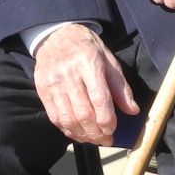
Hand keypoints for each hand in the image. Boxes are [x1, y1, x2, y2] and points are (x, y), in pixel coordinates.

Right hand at [32, 25, 135, 144]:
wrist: (56, 34)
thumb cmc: (86, 47)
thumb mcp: (108, 60)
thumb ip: (120, 86)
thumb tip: (132, 110)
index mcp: (89, 63)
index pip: (99, 99)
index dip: (108, 120)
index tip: (113, 130)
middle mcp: (69, 74)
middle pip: (83, 113)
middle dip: (97, 133)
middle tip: (106, 140)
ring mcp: (53, 83)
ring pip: (68, 118)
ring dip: (82, 135)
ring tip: (93, 140)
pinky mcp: (42, 90)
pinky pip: (55, 117)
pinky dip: (67, 130)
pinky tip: (78, 134)